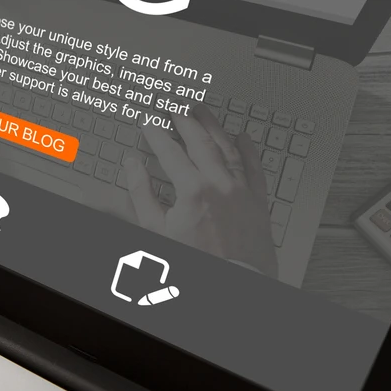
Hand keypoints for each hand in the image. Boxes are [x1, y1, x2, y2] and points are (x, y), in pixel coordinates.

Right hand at [124, 105, 277, 278]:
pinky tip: (243, 137)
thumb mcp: (156, 230)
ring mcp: (242, 191)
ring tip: (204, 112)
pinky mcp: (258, 201)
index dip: (157, 133)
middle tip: (177, 108)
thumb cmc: (195, 261)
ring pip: (228, 148)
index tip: (150, 123)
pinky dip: (248, 149)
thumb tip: (132, 167)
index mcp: (192, 190)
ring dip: (214, 127)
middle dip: (186, 121)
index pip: (170, 151)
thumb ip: (142, 194)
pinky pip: (255, 167)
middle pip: (200, 142)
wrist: (234, 282)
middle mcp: (220, 184)